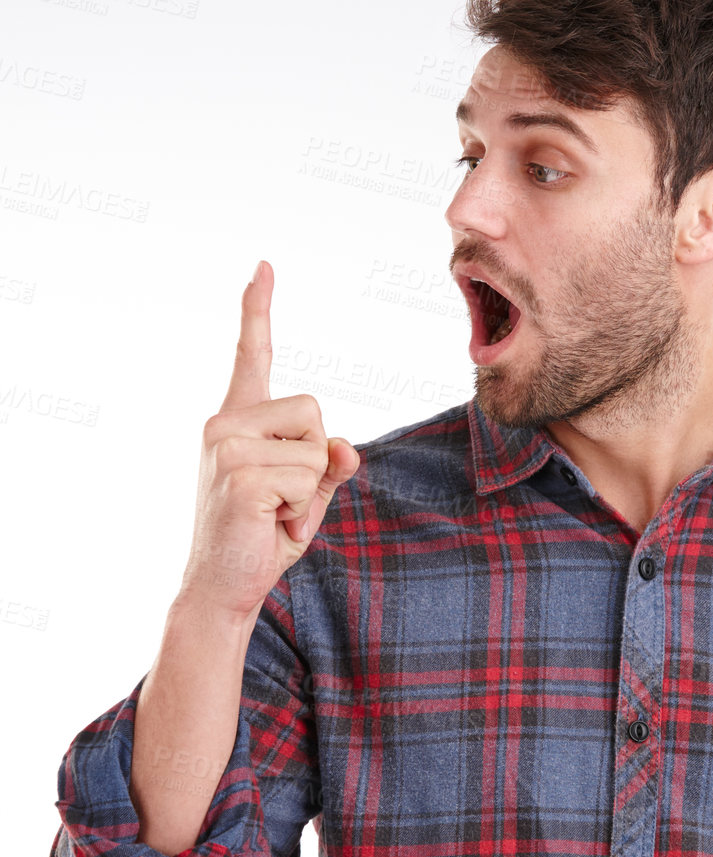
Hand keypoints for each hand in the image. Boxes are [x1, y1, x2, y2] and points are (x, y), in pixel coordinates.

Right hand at [179, 261, 360, 621]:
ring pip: (316, 448)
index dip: (258, 311)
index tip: (264, 267)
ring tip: (275, 517)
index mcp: (237, 420)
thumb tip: (345, 447)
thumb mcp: (308, 494)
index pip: (251, 356)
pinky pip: (308, 478)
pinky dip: (303, 511)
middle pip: (314, 411)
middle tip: (283, 503)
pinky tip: (271, 526)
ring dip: (310, 493)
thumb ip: (329, 463)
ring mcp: (226, 446)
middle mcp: (224, 423)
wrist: (225, 589)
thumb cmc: (264, 537)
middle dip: (316, 462)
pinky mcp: (237, 474)